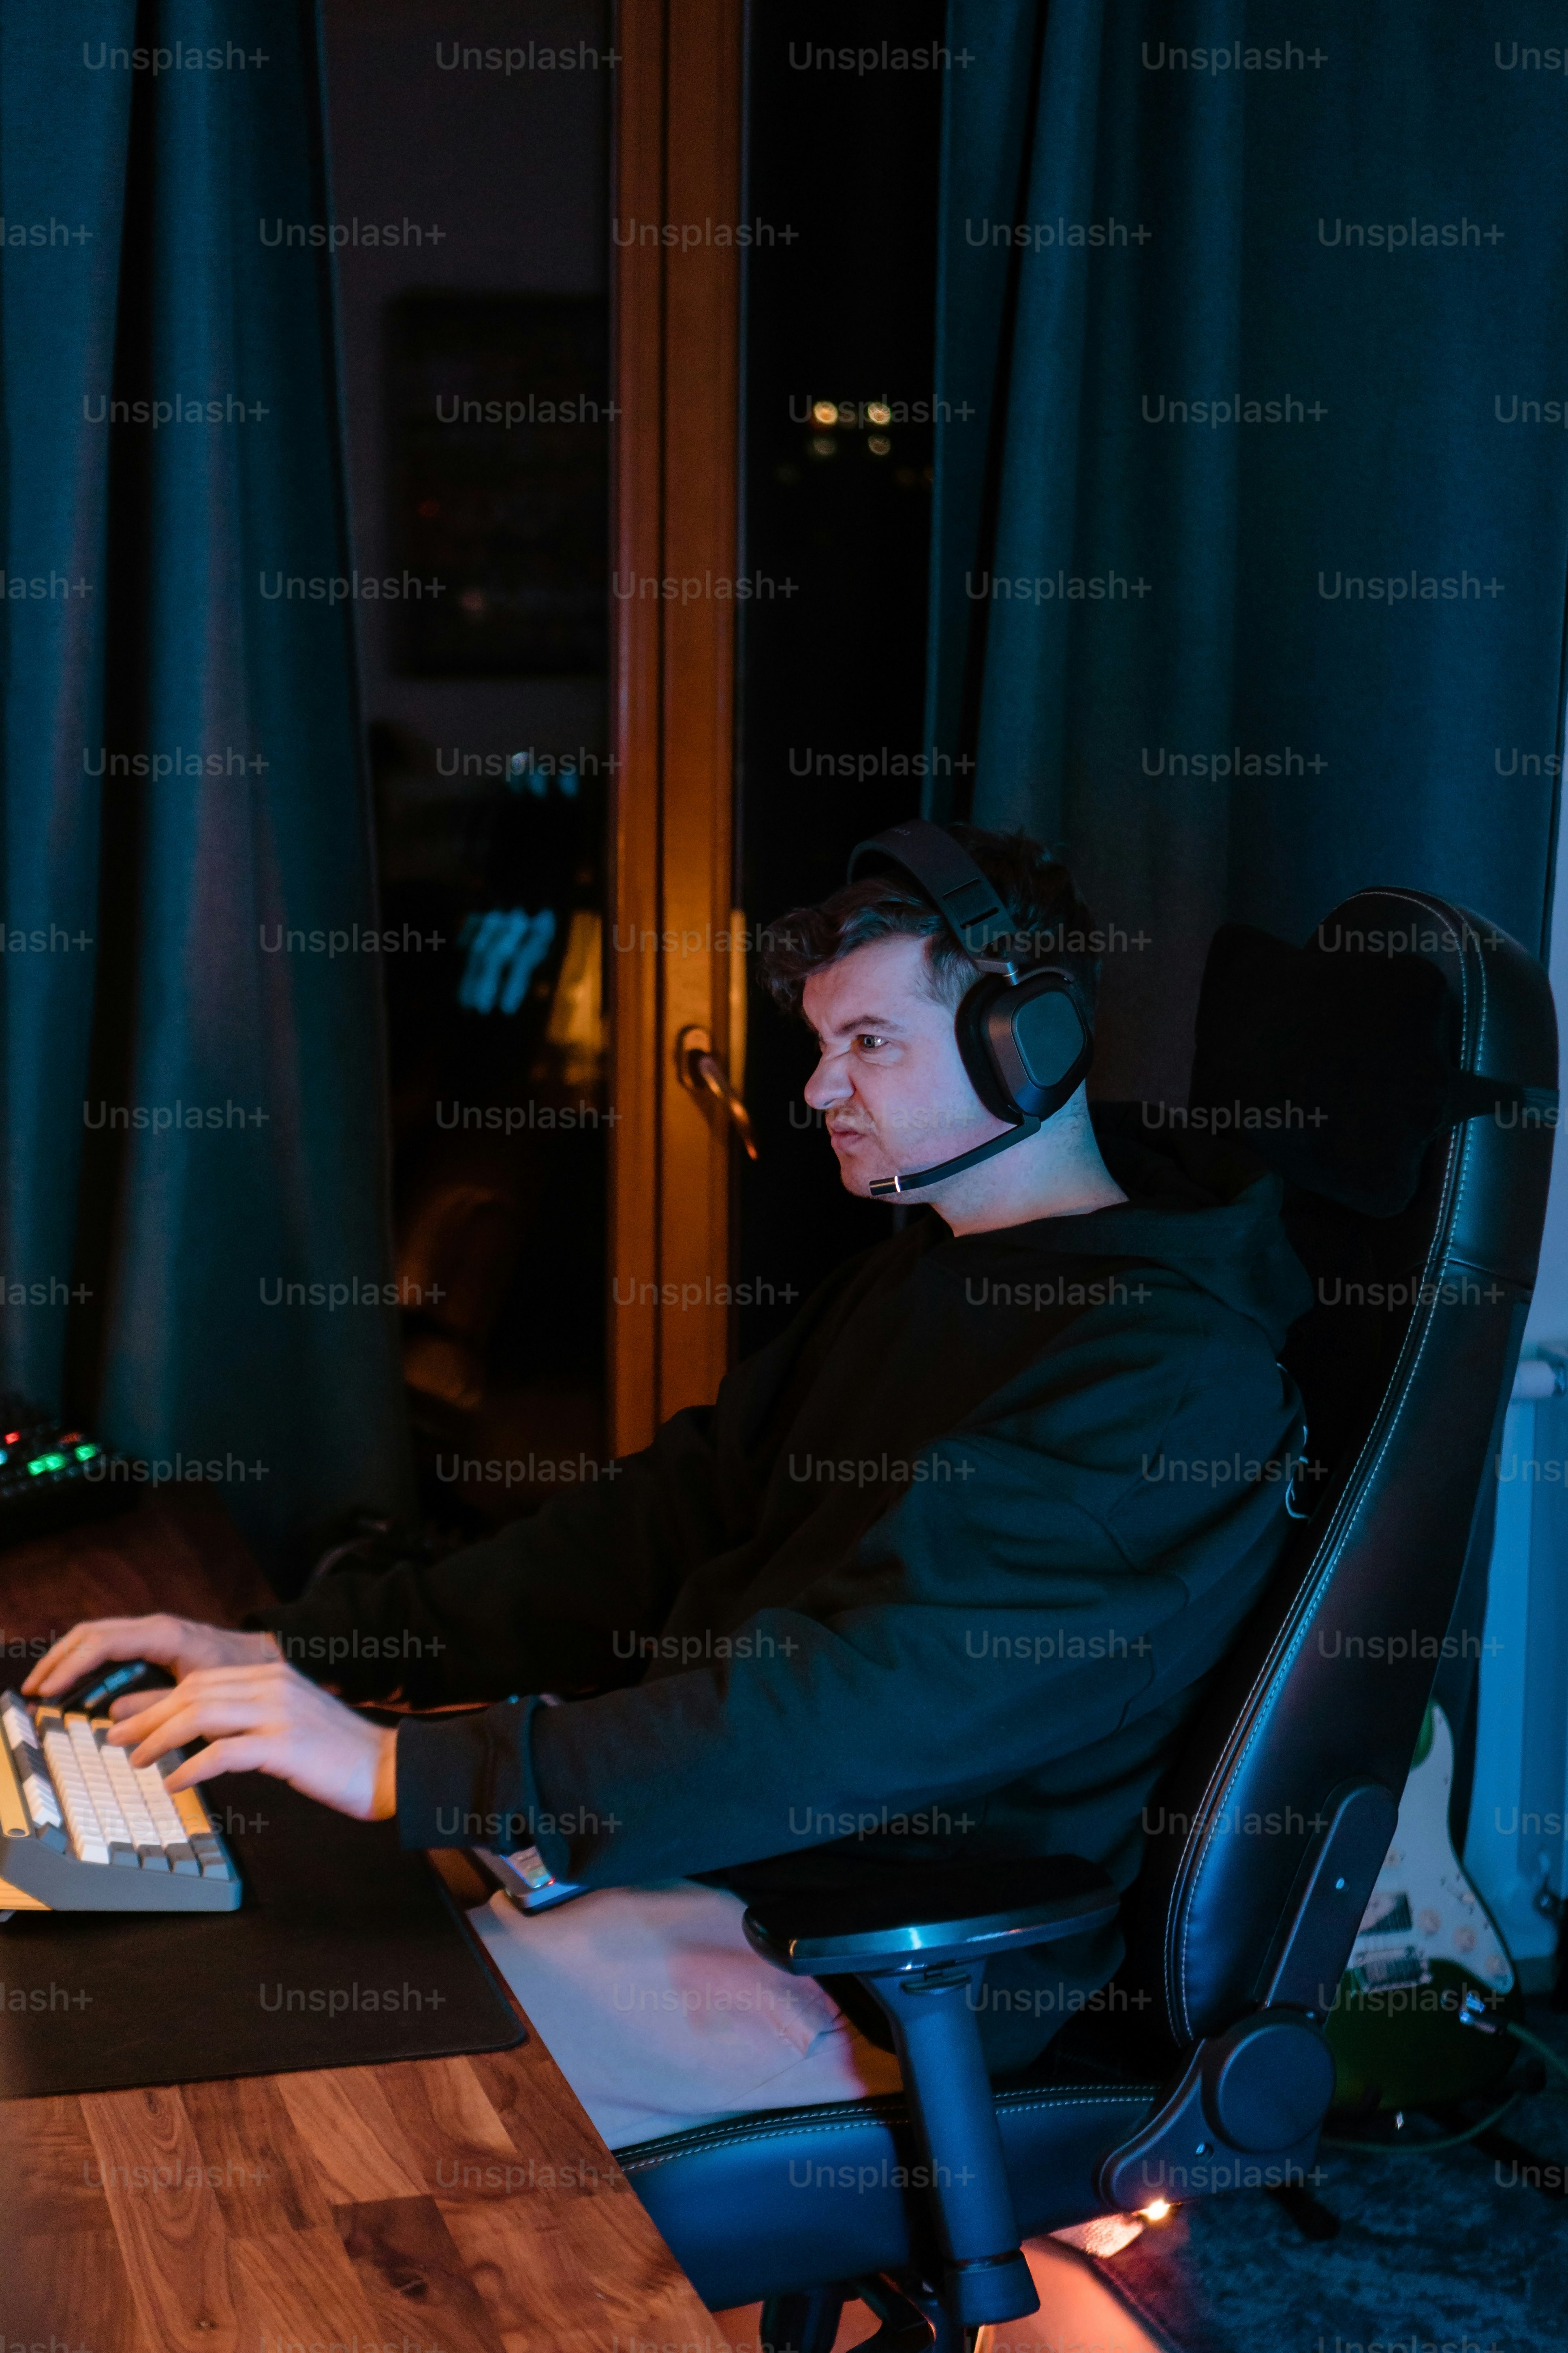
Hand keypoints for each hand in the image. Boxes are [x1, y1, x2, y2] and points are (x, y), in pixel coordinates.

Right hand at [23, 1612, 278, 1698]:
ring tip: (44, 1686)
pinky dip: (86, 1660)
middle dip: (58, 1659)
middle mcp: (154, 1626)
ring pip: (96, 1635)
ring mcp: (153, 1630)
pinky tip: (73, 1682)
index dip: (71, 1666)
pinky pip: (110, 1643)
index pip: (102, 1643)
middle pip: (90, 1633)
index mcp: (163, 1635)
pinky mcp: (153, 1640)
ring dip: (67, 1658)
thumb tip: (113, 1717)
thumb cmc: (239, 1675)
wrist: (266, 1657)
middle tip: (33, 1689)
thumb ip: (157, 1705)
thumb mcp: (199, 1695)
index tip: (47, 1690)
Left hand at [104, 1659, 397, 1822]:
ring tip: (137, 1760)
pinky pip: (225, 1752)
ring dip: (160, 1738)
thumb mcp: (290, 1723)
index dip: (156, 1698)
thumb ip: (250, 1719)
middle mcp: (273, 1685)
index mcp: (272, 1675)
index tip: (125, 1717)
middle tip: (116, 1739)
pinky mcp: (285, 1745)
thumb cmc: (337, 1754)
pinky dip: (193, 1767)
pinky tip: (176, 1782)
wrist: (389, 1767)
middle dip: (147, 1716)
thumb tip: (202, 1736)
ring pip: (202, 1715)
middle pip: (193, 1693)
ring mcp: (280, 1713)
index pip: (200, 1680)